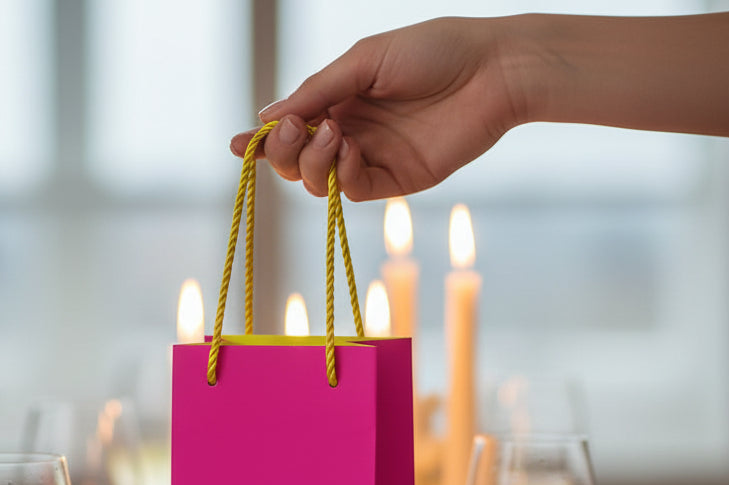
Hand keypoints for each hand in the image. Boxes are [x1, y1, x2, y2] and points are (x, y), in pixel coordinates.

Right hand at [230, 18, 524, 200]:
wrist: (491, 71)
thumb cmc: (432, 51)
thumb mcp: (364, 62)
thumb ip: (317, 92)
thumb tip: (266, 118)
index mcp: (338, 100)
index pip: (291, 129)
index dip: (262, 141)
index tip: (237, 145)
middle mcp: (349, 132)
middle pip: (296, 162)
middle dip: (283, 152)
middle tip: (293, 133)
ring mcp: (371, 159)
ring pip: (319, 181)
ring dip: (312, 162)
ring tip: (334, 134)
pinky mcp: (396, 181)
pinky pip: (354, 190)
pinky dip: (342, 174)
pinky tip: (352, 149)